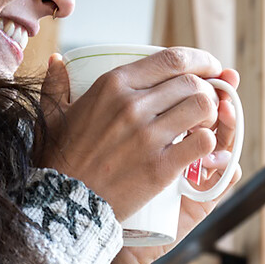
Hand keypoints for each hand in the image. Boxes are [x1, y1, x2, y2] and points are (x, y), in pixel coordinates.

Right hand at [62, 59, 241, 263]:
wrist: (63, 204)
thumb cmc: (59, 160)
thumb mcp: (53, 116)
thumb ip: (56, 85)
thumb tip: (56, 59)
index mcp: (113, 84)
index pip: (172, 59)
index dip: (200, 60)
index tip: (211, 67)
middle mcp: (132, 105)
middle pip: (192, 82)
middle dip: (208, 90)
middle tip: (208, 103)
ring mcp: (147, 136)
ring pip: (203, 107)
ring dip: (211, 115)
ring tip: (204, 125)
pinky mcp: (159, 167)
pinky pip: (202, 142)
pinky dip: (210, 144)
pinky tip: (201, 149)